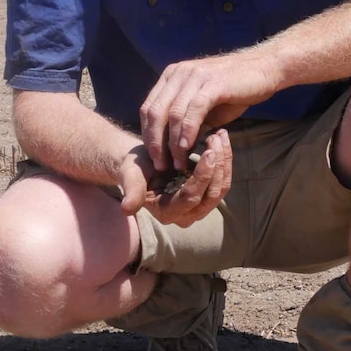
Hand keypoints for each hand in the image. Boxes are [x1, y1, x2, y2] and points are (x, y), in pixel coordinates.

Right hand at [118, 129, 232, 227]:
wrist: (143, 163)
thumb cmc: (135, 168)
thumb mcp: (130, 175)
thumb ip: (131, 190)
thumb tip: (126, 209)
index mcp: (167, 213)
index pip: (191, 197)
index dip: (202, 176)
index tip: (209, 151)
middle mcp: (186, 215)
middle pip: (211, 194)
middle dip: (218, 165)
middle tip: (216, 137)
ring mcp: (199, 206)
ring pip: (221, 187)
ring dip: (224, 160)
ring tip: (220, 135)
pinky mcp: (207, 194)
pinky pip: (222, 180)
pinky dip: (225, 159)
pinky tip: (222, 140)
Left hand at [140, 50, 276, 171]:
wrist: (264, 70)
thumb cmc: (235, 90)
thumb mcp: (206, 106)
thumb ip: (188, 122)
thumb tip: (175, 148)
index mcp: (172, 76)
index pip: (148, 109)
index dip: (148, 136)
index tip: (154, 158)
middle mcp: (179, 73)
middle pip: (155, 112)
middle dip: (155, 143)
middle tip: (160, 165)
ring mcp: (194, 76)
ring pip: (173, 114)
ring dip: (172, 143)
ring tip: (177, 162)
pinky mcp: (211, 83)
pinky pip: (193, 111)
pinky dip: (188, 132)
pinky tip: (188, 148)